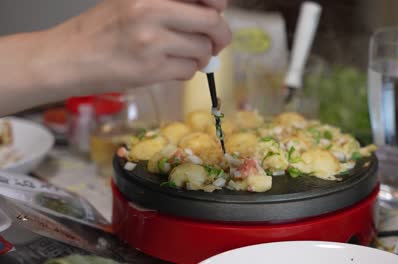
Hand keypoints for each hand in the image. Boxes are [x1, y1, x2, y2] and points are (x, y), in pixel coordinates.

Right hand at [44, 0, 230, 90]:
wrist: (68, 57)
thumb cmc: (101, 30)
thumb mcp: (132, 1)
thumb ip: (170, 4)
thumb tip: (213, 13)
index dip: (218, 3)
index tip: (218, 10)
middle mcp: (152, 10)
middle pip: (211, 22)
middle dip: (221, 36)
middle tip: (217, 43)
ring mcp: (152, 41)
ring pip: (202, 50)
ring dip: (199, 57)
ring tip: (182, 56)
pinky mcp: (150, 69)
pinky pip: (188, 70)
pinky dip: (185, 71)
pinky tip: (169, 67)